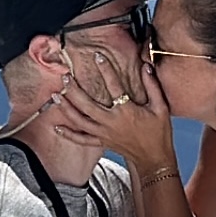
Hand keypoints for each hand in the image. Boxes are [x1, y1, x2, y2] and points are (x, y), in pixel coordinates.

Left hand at [52, 46, 178, 172]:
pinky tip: (57, 127)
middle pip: (87, 105)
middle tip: (65, 77)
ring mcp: (104, 133)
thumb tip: (146, 67)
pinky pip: (82, 139)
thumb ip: (153, 87)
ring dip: (66, 108)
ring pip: (80, 121)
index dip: (106, 70)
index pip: (114, 86)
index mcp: (126, 111)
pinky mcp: (102, 142)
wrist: (154, 159)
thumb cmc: (159, 133)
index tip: (97, 56)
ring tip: (55, 96)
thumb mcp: (160, 108)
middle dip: (74, 90)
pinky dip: (69, 134)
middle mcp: (111, 122)